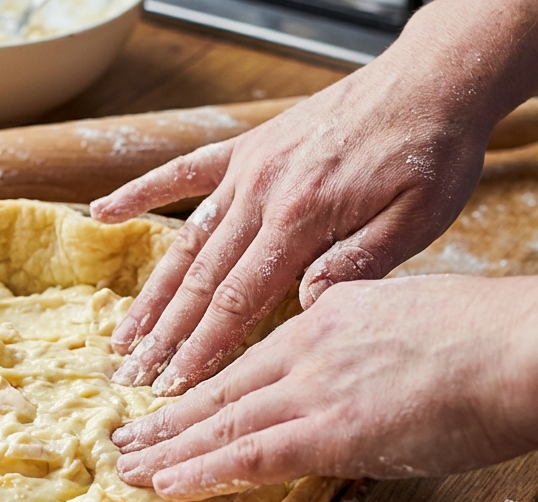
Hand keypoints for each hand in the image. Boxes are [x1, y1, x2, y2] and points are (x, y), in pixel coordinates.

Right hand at [92, 61, 498, 395]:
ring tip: (123, 334)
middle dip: (165, 336)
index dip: (202, 349)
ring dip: (152, 292)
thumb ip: (360, 262)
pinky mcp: (249, 148)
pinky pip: (184, 172)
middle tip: (134, 378)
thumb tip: (305, 306)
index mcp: (303, 220)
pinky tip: (103, 212)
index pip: (237, 300)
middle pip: (201, 280)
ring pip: (187, 240)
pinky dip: (141, 192)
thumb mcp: (419, 217)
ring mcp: (250, 169)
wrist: (434, 79)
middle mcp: (263, 194)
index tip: (173, 386)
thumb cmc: (433, 153)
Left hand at [112, 275, 537, 499]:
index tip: (181, 397)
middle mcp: (310, 346)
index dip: (212, 382)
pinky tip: (167, 484)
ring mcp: (316, 387)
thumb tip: (366, 357)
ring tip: (127, 466)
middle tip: (127, 437)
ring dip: (169, 448)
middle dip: (170, 416)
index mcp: (333, 312)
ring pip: (222, 422)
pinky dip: (202, 471)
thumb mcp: (420, 311)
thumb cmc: (499, 335)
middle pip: (223, 387)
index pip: (257, 357)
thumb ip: (378, 331)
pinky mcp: (329, 430)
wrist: (526, 347)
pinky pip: (248, 456)